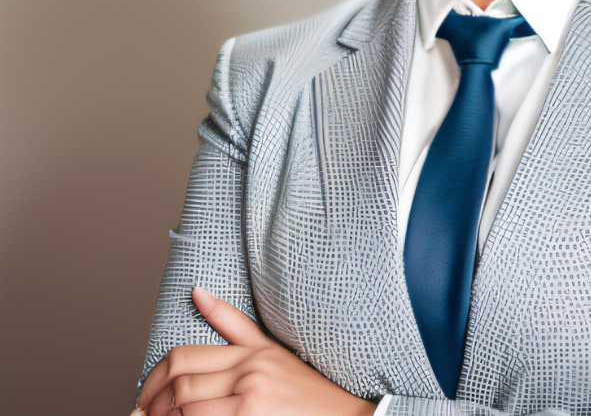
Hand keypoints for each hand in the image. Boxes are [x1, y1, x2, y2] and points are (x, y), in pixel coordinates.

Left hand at [136, 286, 377, 415]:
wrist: (343, 414)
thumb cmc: (304, 388)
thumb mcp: (269, 349)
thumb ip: (231, 322)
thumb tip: (196, 291)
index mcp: (250, 352)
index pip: (183, 358)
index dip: (153, 380)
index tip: (144, 397)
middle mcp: (250, 372)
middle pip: (182, 386)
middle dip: (153, 406)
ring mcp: (251, 400)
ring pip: (188, 410)